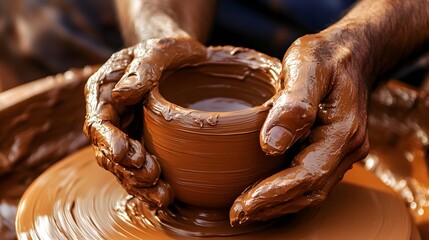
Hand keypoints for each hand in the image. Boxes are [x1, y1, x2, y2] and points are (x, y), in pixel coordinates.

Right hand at [84, 37, 206, 206]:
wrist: (180, 57)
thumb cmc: (167, 49)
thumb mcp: (159, 51)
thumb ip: (142, 68)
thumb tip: (122, 94)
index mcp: (105, 91)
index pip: (98, 120)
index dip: (107, 140)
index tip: (122, 154)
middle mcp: (112, 115)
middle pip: (108, 150)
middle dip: (127, 168)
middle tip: (152, 176)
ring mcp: (126, 131)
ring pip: (123, 166)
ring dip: (139, 183)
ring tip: (162, 196)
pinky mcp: (143, 142)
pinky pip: (139, 167)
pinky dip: (149, 184)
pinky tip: (164, 197)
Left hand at [230, 32, 369, 224]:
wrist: (349, 54)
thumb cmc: (326, 57)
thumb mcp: (308, 67)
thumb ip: (293, 105)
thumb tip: (270, 145)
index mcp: (342, 132)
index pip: (308, 175)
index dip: (275, 193)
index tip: (244, 203)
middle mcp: (347, 148)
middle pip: (309, 191)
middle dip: (272, 206)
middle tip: (237, 214)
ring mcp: (341, 152)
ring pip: (311, 191)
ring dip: (278, 205)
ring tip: (245, 210)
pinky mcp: (331, 150)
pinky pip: (311, 180)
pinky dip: (286, 192)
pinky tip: (264, 193)